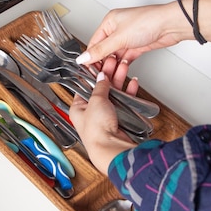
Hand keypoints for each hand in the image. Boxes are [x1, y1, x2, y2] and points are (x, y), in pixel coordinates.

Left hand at [69, 56, 137, 174]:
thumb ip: (100, 86)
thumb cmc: (97, 131)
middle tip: (115, 62)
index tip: (101, 63)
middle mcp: (90, 112)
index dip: (94, 73)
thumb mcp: (96, 101)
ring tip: (124, 67)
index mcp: (78, 108)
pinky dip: (128, 92)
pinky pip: (124, 102)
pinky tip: (132, 83)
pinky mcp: (118, 120)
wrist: (111, 148)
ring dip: (119, 80)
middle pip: (101, 88)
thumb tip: (101, 76)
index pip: (85, 86)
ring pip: (113, 94)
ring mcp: (105, 116)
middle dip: (109, 74)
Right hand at [77, 3, 184, 65]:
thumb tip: (84, 57)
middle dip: (103, 62)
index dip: (91, 56)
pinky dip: (123, 64)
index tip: (88, 68)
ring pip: (116, 55)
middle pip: (104, 50)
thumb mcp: (119, 38)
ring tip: (111, 73)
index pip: (94, 42)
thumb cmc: (148, 21)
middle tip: (100, 74)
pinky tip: (122, 69)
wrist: (170, 25)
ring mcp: (128, 38)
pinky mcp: (137, 46)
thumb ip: (100, 50)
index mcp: (109, 22)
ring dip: (114, 65)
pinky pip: (126, 58)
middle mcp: (117, 29)